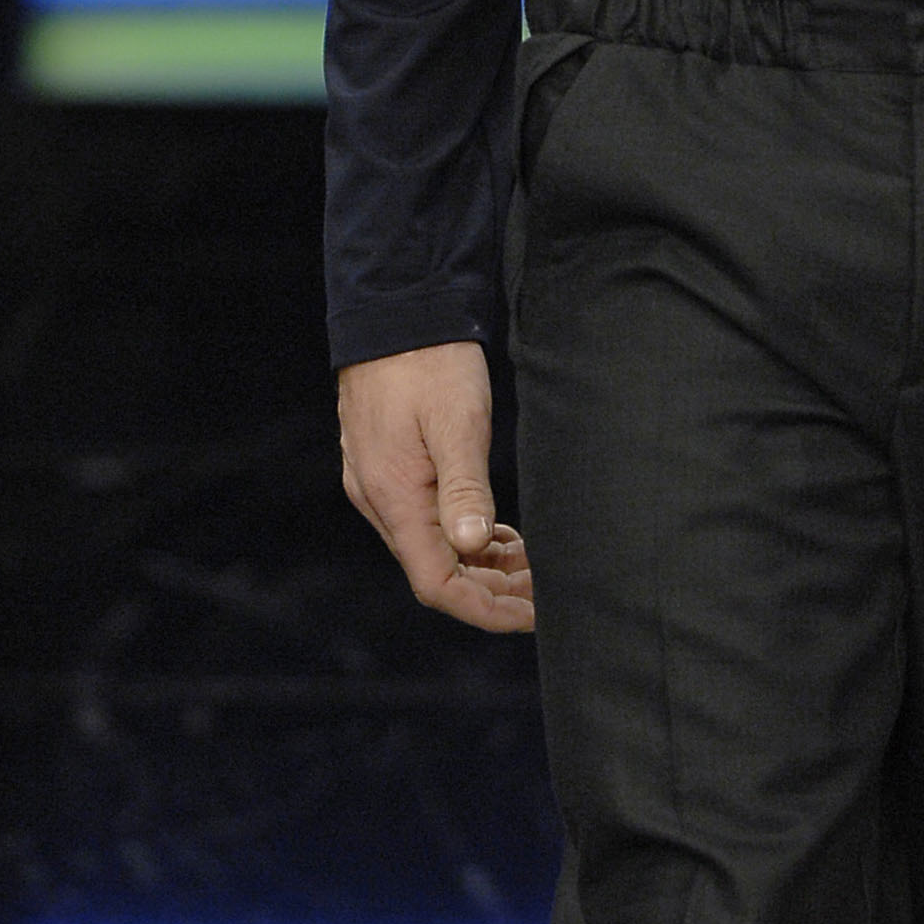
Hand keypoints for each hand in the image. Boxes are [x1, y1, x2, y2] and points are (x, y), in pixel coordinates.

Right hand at [337, 339, 534, 632]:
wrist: (396, 309)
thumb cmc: (429, 362)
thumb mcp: (457, 422)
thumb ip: (465, 488)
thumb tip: (473, 548)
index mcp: (394, 498)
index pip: (437, 584)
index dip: (485, 609)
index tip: (533, 614)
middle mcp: (378, 501)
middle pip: (435, 573)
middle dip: (491, 591)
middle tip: (544, 591)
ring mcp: (379, 484)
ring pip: (432, 547)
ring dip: (480, 563)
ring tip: (530, 564)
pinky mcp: (388, 466)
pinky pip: (425, 520)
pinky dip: (463, 533)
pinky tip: (497, 532)